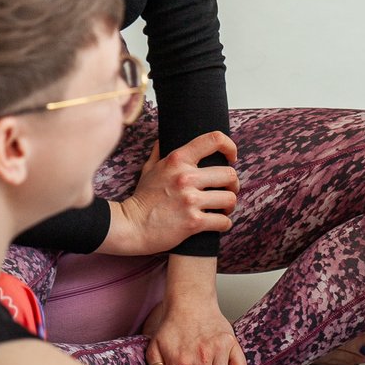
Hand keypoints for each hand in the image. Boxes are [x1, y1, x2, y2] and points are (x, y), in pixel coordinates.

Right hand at [108, 131, 239, 255]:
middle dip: (233, 184)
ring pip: (230, 199)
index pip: (213, 140)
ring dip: (229, 206)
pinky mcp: (193, 222)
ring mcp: (190, 200)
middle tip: (228, 191)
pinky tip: (218, 223)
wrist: (130, 226)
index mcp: (177, 160)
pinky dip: (224, 224)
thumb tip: (163, 138)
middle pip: (229, 174)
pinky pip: (223, 222)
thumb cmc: (142, 198)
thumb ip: (160, 152)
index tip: (231, 157)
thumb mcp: (149, 169)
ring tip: (223, 209)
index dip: (229, 146)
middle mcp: (186, 177)